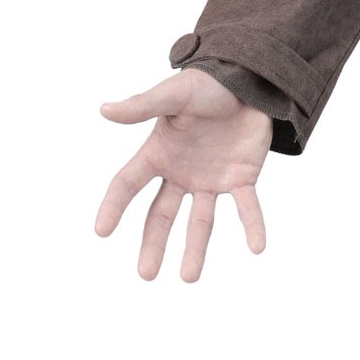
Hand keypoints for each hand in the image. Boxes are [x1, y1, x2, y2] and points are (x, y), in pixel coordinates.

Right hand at [95, 68, 272, 279]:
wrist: (248, 81)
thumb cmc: (206, 84)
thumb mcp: (174, 94)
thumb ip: (143, 105)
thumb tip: (105, 110)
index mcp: (158, 153)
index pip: (128, 184)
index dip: (114, 206)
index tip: (101, 231)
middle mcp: (180, 173)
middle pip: (161, 215)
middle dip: (153, 244)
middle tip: (146, 274)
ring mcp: (210, 179)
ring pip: (200, 221)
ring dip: (195, 249)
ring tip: (189, 278)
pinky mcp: (241, 179)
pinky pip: (247, 207)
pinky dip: (253, 226)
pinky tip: (258, 247)